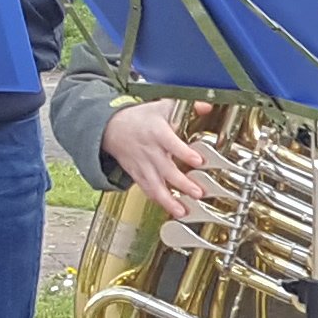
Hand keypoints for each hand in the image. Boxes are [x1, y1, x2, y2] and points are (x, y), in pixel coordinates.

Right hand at [101, 98, 212, 218]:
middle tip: (197, 192)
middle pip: (166, 170)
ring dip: (169, 200)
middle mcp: (150, 151)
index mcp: (157, 132)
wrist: (111, 128)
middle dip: (182, 183)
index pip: (171, 144)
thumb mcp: (162, 106)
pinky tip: (171, 210)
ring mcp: (142, 165)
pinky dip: (159, 201)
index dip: (185, 153)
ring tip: (182, 211)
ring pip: (155, 185)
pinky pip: (147, 190)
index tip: (199, 161)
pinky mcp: (137, 175)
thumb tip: (206, 106)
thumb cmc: (139, 118)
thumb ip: (187, 106)